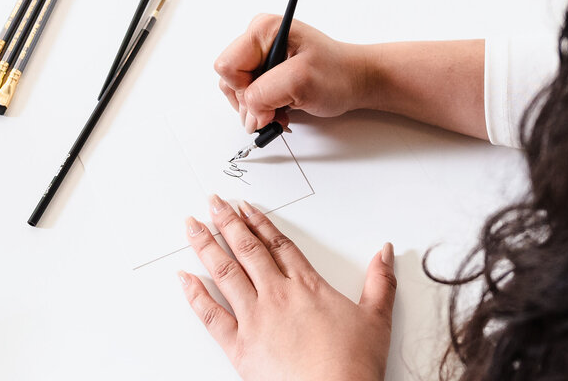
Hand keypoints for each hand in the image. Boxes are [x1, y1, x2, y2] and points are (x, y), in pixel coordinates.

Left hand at [179, 196, 395, 380]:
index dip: (260, 223)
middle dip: (227, 223)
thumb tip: (385, 253)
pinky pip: (210, 315)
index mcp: (307, 286)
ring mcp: (255, 319)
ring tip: (192, 226)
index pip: (278, 245)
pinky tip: (183, 278)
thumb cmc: (352, 365)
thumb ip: (379, 282)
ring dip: (206, 246)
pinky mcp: (239, 346)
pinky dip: (194, 295)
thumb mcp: (376, 318)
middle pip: (247, 250)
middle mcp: (277, 296)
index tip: (245, 207)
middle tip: (213, 202)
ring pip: (225, 272)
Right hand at [214, 15, 369, 132]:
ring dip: (258, 109)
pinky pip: (249, 95)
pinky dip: (263, 109)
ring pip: (237, 91)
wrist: (354, 80)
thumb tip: (248, 114)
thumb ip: (265, 94)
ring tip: (283, 109)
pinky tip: (282, 109)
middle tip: (277, 109)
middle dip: (251, 102)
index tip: (270, 99)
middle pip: (229, 80)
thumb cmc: (337, 74)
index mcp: (263, 29)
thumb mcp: (301, 81)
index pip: (228, 66)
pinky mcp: (266, 70)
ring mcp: (261, 56)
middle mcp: (258, 39)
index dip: (244, 90)